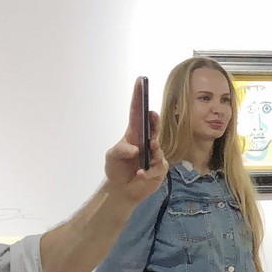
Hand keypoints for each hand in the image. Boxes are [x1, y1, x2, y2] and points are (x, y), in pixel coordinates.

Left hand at [104, 78, 167, 203]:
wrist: (123, 190)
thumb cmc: (116, 169)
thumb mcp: (112, 157)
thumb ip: (121, 150)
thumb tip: (135, 148)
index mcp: (133, 134)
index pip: (137, 113)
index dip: (139, 97)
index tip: (141, 82)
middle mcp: (146, 141)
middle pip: (154, 126)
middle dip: (155, 121)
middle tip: (152, 117)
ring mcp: (155, 154)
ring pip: (158, 147)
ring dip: (152, 151)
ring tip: (145, 159)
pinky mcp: (160, 168)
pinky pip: (159, 166)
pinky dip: (149, 171)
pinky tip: (141, 174)